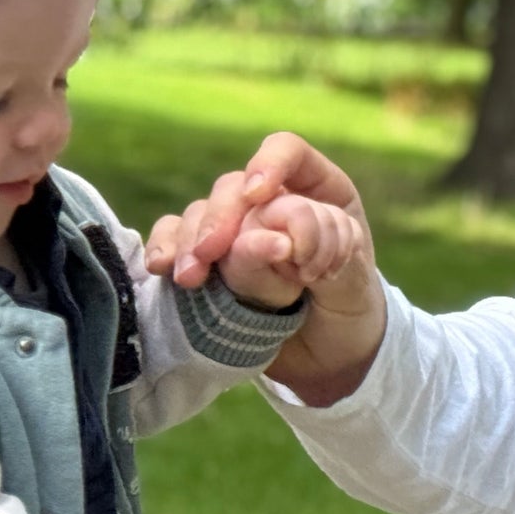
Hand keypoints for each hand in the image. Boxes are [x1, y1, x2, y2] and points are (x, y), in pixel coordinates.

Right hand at [145, 133, 387, 403]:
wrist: (332, 359)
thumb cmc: (351, 310)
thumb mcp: (354, 283)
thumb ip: (321, 253)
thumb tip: (271, 238)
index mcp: (319, 193)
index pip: (288, 154)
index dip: (269, 163)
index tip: (259, 195)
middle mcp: (274, 204)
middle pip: (235, 187)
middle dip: (219, 217)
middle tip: (210, 252)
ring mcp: (238, 233)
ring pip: (201, 213)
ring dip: (190, 240)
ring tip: (190, 277)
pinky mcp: (211, 264)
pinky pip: (176, 240)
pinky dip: (165, 248)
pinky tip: (159, 267)